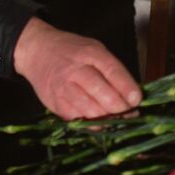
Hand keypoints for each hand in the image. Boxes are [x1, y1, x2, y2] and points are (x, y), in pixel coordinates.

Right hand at [13, 17, 141, 119]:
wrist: (37, 51)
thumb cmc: (71, 51)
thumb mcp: (94, 49)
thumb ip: (111, 69)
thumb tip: (131, 94)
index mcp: (90, 53)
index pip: (113, 72)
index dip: (127, 88)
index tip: (137, 99)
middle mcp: (76, 71)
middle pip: (103, 94)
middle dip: (120, 108)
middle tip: (130, 113)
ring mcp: (64, 89)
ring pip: (91, 111)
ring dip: (108, 118)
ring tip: (117, 119)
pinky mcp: (55, 104)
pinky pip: (77, 120)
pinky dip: (92, 124)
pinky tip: (100, 122)